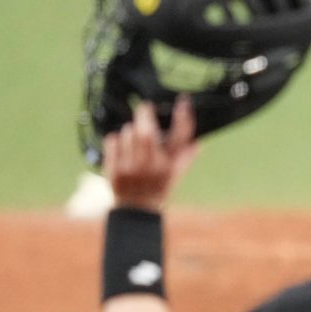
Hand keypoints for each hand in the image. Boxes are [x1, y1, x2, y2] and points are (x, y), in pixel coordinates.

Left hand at [103, 95, 198, 211]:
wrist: (136, 209)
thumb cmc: (158, 188)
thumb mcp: (176, 174)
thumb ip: (187, 158)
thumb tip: (197, 143)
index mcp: (170, 165)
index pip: (180, 138)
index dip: (184, 118)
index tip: (184, 102)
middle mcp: (151, 166)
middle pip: (148, 133)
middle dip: (145, 115)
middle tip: (144, 107)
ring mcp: (131, 168)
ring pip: (129, 134)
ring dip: (131, 130)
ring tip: (133, 135)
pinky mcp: (114, 169)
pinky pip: (113, 141)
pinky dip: (116, 139)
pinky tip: (121, 145)